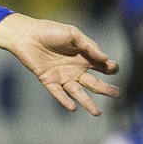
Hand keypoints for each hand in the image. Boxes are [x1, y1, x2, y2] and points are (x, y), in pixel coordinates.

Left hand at [0, 12, 120, 114]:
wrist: (26, 34)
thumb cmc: (50, 31)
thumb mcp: (72, 34)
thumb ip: (89, 45)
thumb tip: (104, 58)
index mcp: (84, 57)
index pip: (102, 66)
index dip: (110, 67)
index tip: (111, 66)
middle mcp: (75, 69)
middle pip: (94, 83)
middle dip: (106, 89)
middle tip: (117, 94)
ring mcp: (63, 76)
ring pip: (78, 93)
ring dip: (87, 102)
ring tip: (97, 113)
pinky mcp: (49, 80)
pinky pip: (58, 93)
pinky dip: (65, 101)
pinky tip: (73, 107)